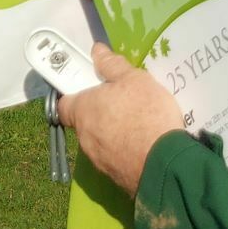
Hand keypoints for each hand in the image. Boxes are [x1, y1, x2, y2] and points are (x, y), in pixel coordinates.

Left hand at [56, 42, 185, 193]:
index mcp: (82, 110)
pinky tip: (143, 143)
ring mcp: (98, 160)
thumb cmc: (146, 114)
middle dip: (99, 112)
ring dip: (112, 132)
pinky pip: (115, 157)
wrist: (164, 164)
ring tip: (138, 124)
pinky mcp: (115, 176)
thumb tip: (96, 51)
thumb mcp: (134, 79)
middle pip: (84, 121)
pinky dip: (124, 150)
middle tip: (122, 103)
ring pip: (100, 140)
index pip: (63, 103)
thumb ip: (112, 65)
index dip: (74, 93)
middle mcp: (84, 137)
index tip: (90, 87)